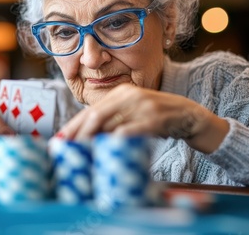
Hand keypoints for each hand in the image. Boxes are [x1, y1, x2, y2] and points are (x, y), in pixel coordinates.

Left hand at [58, 83, 228, 152]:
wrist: (189, 115)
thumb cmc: (156, 118)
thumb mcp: (132, 113)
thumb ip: (112, 121)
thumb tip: (86, 137)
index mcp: (119, 94)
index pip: (90, 111)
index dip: (73, 126)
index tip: (59, 140)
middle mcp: (128, 96)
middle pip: (94, 116)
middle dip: (77, 135)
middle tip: (66, 150)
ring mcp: (141, 106)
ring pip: (108, 123)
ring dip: (92, 140)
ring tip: (80, 154)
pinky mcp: (154, 118)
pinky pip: (129, 131)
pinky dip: (115, 141)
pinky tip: (106, 151)